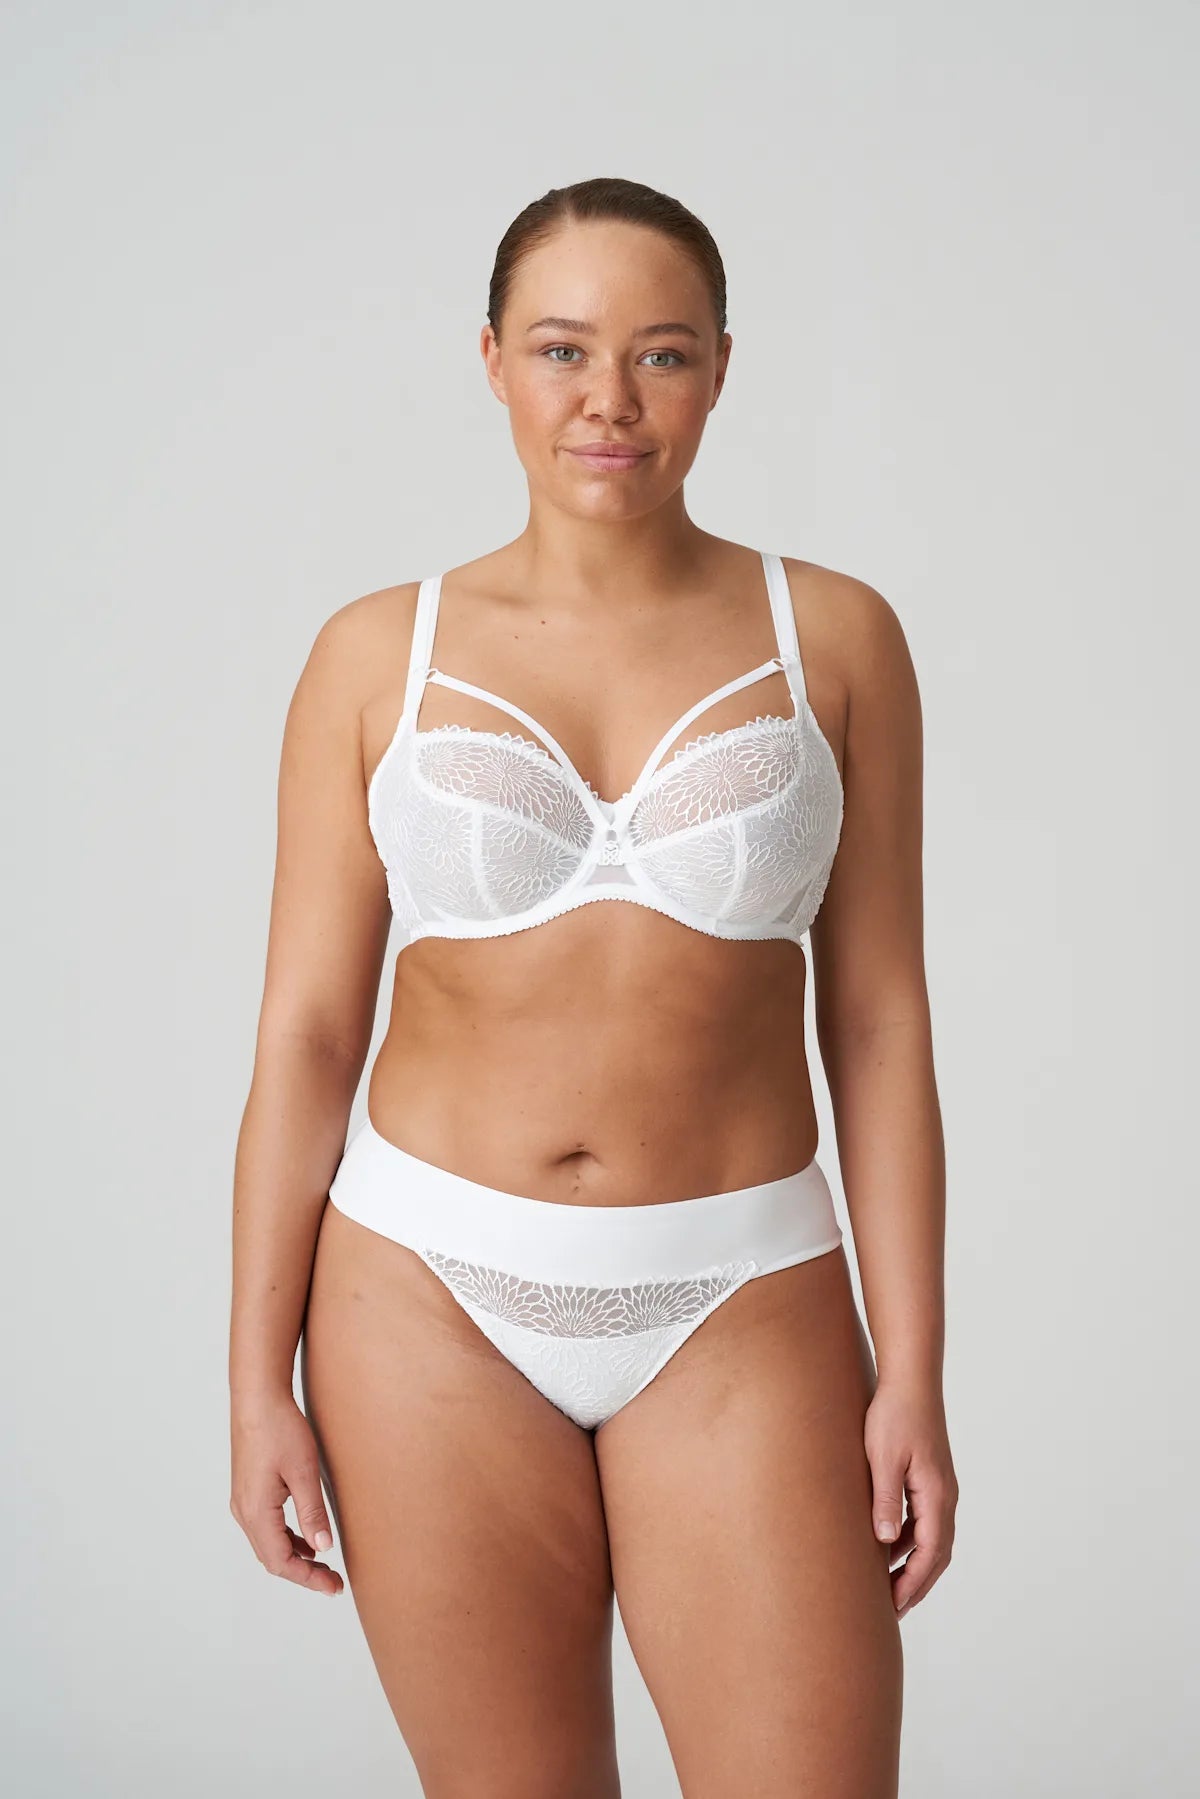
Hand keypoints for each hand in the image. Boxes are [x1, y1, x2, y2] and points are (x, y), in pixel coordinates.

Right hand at [230, 1390, 343, 1596]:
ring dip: (294, 1557)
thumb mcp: (303, 1472)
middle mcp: (244, 1511)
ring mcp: (243, 1501)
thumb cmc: (280, 1429)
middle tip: (333, 1581)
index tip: (333, 1587)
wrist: (257, 1397)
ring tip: (324, 1564)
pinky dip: (286, 1539)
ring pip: (268, 1543)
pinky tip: (306, 1536)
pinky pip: (266, 1527)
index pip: (281, 1562)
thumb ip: (312, 1512)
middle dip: (303, 1573)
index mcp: (256, 1511)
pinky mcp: (248, 1490)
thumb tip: (324, 1548)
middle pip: (272, 1558)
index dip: (308, 1579)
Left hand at [863, 1381, 957, 1618]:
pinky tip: (889, 1546)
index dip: (913, 1583)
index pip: (929, 1554)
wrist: (911, 1381)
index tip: (894, 1607)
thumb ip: (885, 1500)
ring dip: (915, 1565)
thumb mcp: (883, 1458)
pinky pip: (925, 1521)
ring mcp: (940, 1487)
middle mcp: (945, 1496)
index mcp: (936, 1496)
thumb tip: (885, 1542)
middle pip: (937, 1553)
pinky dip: (911, 1541)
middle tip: (894, 1610)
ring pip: (933, 1539)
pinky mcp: (931, 1478)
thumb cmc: (894, 1415)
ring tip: (891, 1586)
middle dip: (918, 1583)